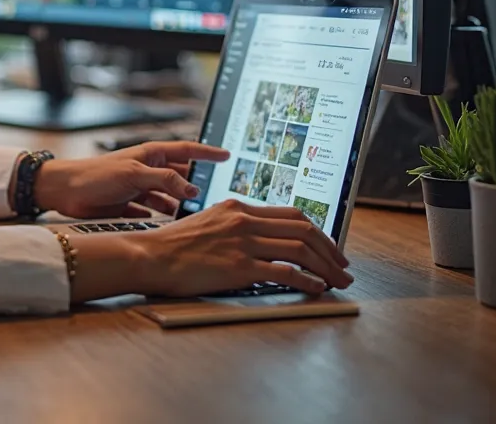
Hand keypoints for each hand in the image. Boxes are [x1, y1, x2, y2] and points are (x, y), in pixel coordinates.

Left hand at [32, 142, 229, 218]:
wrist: (65, 191)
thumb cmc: (96, 175)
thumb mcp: (134, 174)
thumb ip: (164, 180)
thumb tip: (193, 189)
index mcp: (150, 154)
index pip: (186, 150)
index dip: (207, 152)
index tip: (227, 155)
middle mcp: (147, 170)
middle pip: (180, 176)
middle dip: (196, 186)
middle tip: (215, 198)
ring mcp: (140, 188)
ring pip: (169, 198)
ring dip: (180, 207)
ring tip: (197, 218)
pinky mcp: (131, 206)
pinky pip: (155, 213)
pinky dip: (163, 220)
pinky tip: (173, 229)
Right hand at [66, 200, 352, 301]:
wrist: (151, 255)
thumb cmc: (174, 246)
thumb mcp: (208, 223)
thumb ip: (234, 226)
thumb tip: (258, 239)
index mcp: (237, 206)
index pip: (291, 214)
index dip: (318, 231)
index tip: (329, 247)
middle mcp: (244, 219)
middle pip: (303, 229)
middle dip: (331, 249)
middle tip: (343, 267)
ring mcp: (243, 242)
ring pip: (300, 249)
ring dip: (327, 267)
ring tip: (339, 282)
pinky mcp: (240, 266)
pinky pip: (285, 272)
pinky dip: (308, 281)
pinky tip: (317, 289)